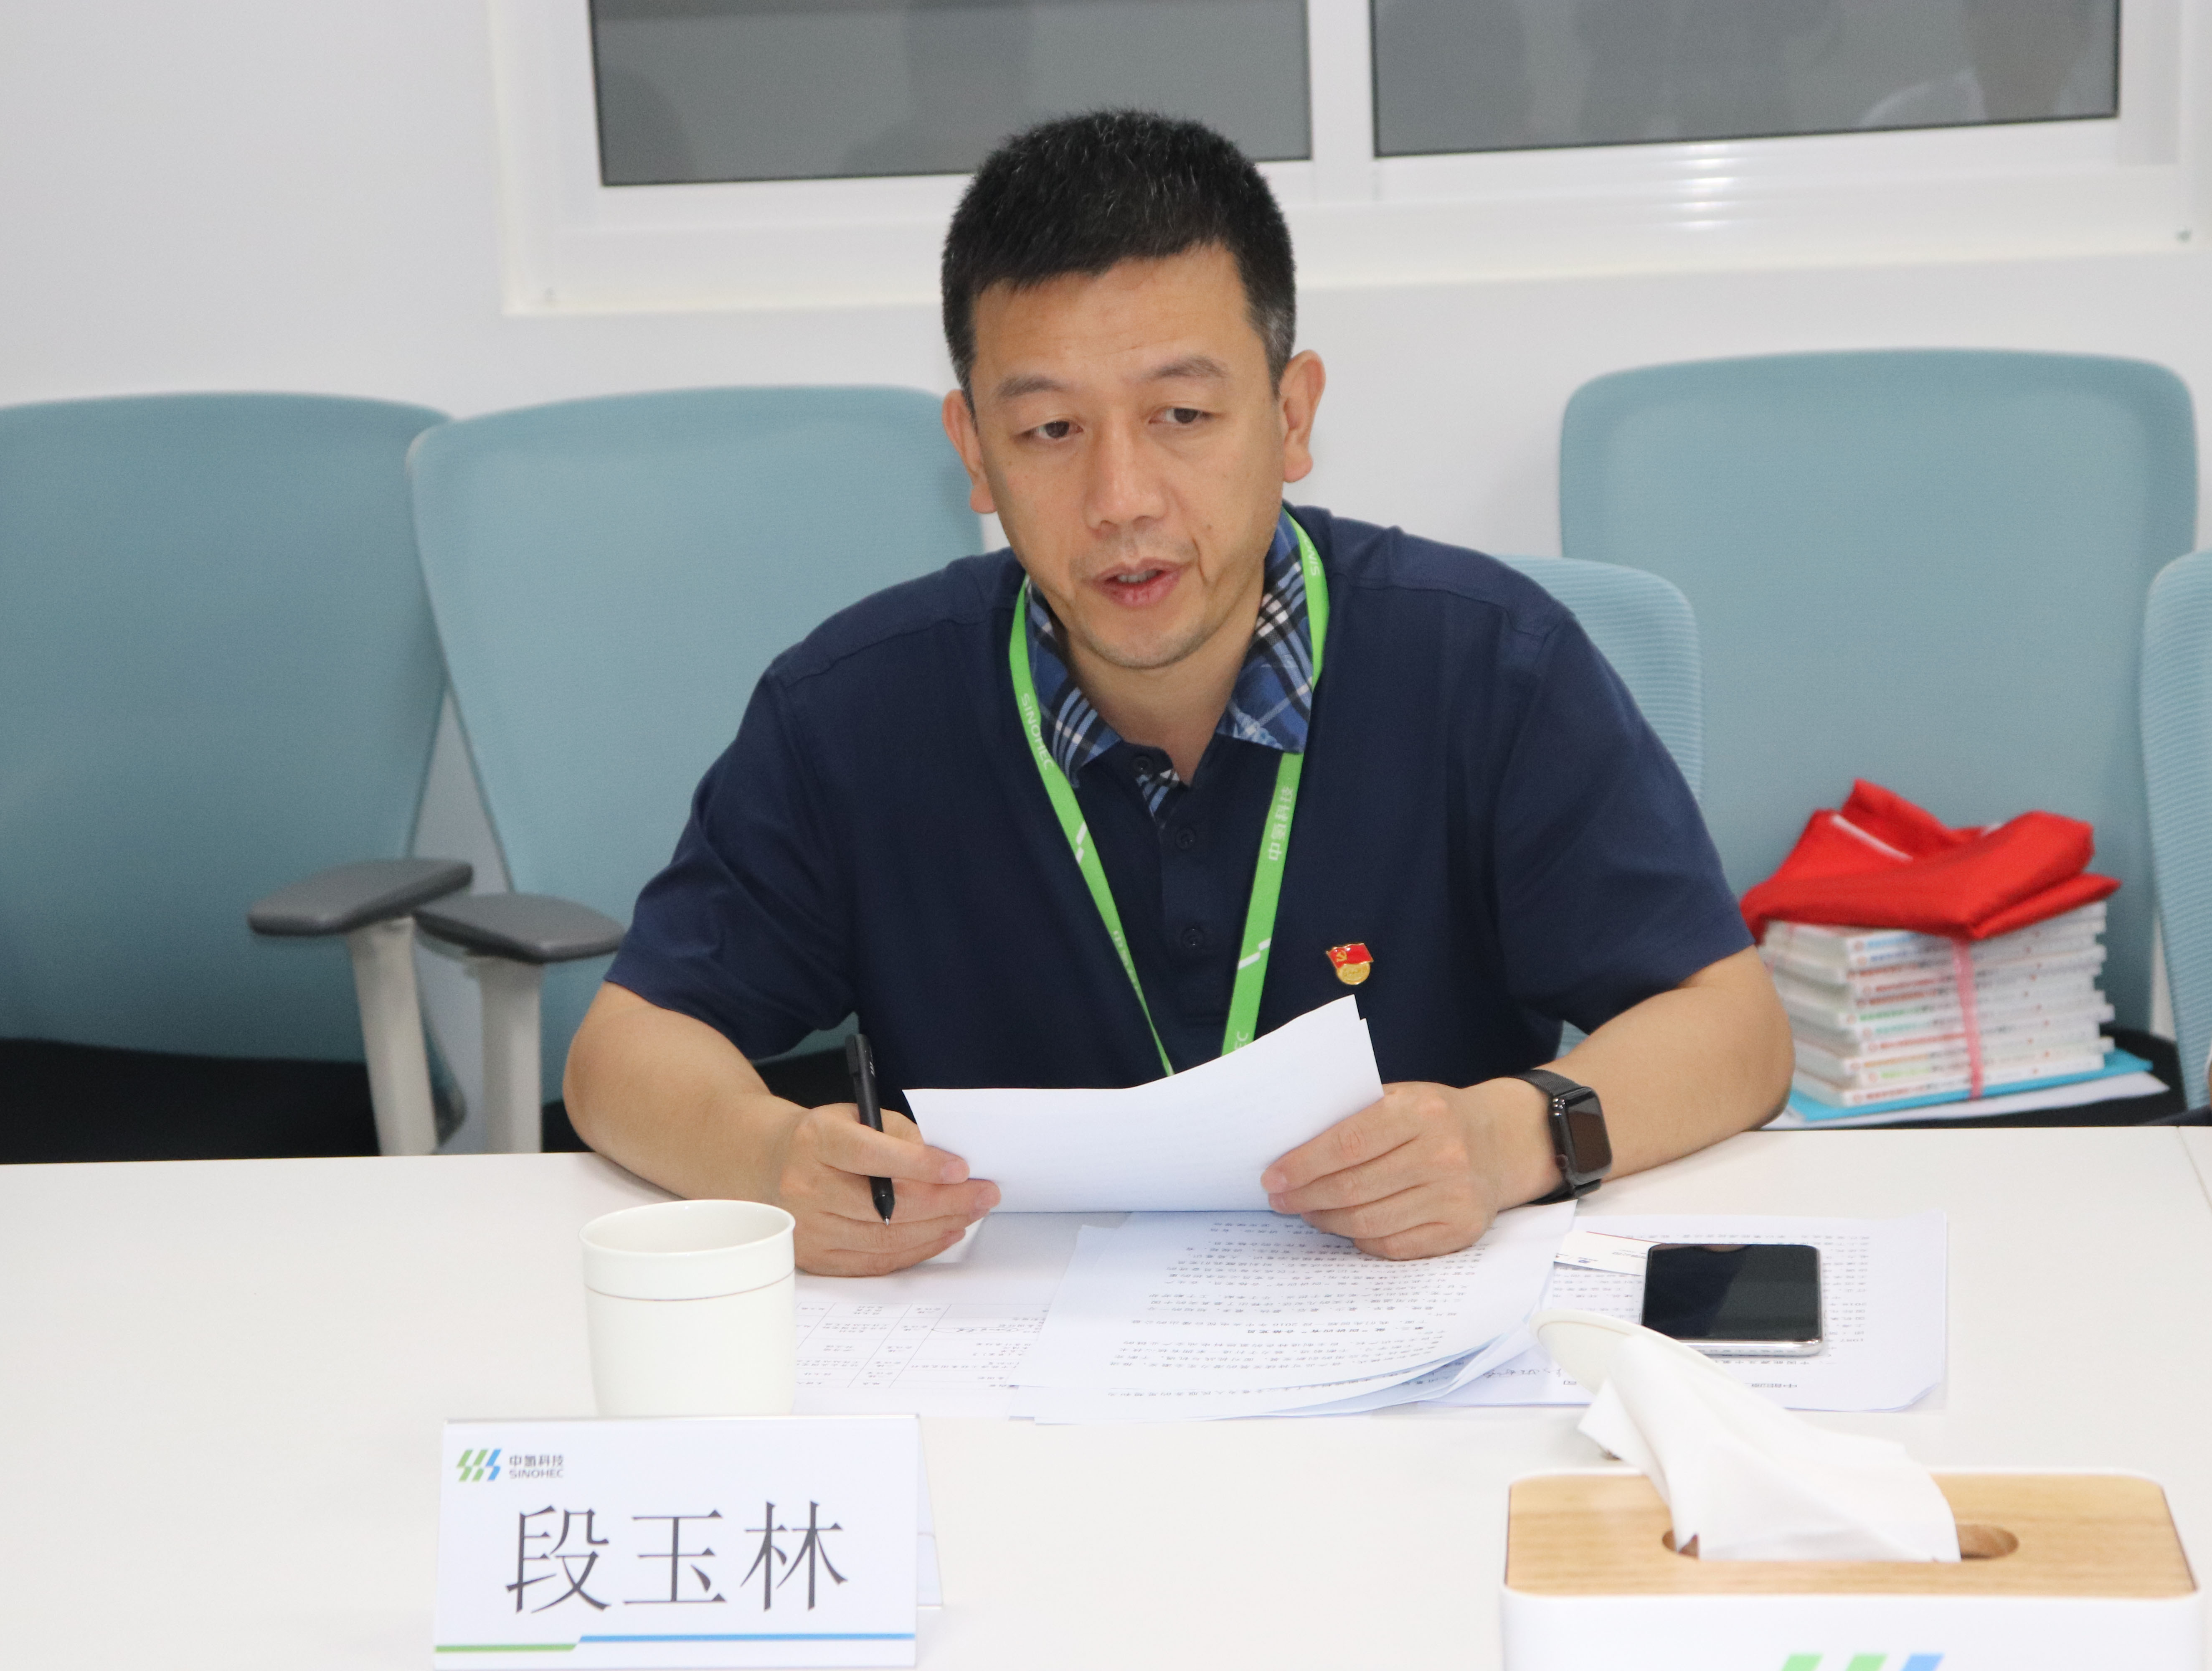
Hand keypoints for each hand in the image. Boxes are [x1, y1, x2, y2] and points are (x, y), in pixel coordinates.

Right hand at [769, 1103, 998, 1275]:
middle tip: (983, 1195)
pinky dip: (915, 1250)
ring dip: (937, 1228)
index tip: (961, 1169)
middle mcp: (806, 1186)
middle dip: (945, 1202)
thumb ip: (899, 1135)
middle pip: (885, 1205)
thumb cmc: (824, 1137)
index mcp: (816, 1142)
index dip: (920, 1164)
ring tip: (970, 1213)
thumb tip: (945, 1167)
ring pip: (885, 1238)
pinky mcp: (815, 1256)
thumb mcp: (857, 1115)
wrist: (767, 1163)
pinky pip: (874, 1261)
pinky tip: (942, 1233)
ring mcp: (808, 1227)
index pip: (871, 1154)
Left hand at [1259, 1078, 1554, 1259]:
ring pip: (1369, 1222)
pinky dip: (1362, 1240)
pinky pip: (1395, 1246)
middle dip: (1307, 1197)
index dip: (1303, 1164)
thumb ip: (1354, 1117)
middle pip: (1354, 1188)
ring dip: (1328, 1222)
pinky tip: (1347, 1228)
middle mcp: (1442, 1155)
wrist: (1499, 1141)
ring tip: (1308, 1213)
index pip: (1347, 1143)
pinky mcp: (1461, 1229)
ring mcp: (1454, 1196)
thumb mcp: (1401, 1098)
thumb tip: (1291, 1150)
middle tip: (1281, 1200)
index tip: (1273, 1178)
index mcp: (1420, 1112)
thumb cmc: (1434, 1118)